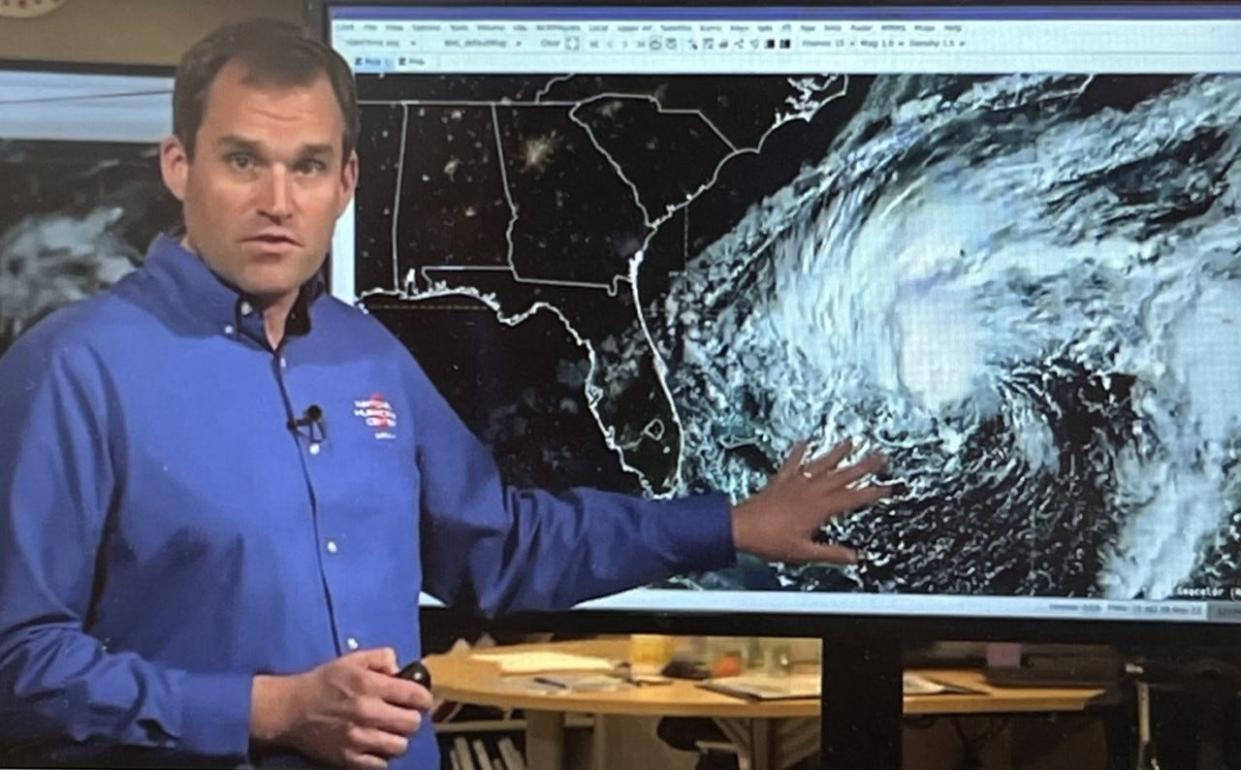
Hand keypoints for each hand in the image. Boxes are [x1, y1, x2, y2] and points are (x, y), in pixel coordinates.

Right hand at [250, 647, 432, 769]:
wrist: (290, 710)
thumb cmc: (323, 683)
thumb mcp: (352, 659)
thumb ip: (381, 658)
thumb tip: (400, 669)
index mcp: (370, 685)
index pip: (415, 695)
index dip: (423, 698)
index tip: (421, 700)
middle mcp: (367, 712)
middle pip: (412, 723)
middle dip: (412, 718)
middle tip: (403, 715)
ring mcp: (358, 738)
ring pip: (399, 746)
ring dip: (397, 738)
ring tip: (389, 731)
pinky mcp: (348, 759)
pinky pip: (380, 764)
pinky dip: (381, 756)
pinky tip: (374, 745)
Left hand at [730, 439, 890, 563]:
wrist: (740, 528)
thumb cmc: (770, 541)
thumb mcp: (804, 553)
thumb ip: (831, 553)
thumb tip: (854, 557)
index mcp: (819, 508)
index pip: (852, 498)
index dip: (872, 493)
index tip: (888, 487)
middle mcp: (810, 491)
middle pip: (842, 476)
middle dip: (863, 466)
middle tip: (881, 456)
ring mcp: (795, 483)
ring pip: (821, 465)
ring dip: (837, 453)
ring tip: (851, 441)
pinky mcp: (780, 481)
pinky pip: (793, 463)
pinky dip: (799, 452)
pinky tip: (805, 441)